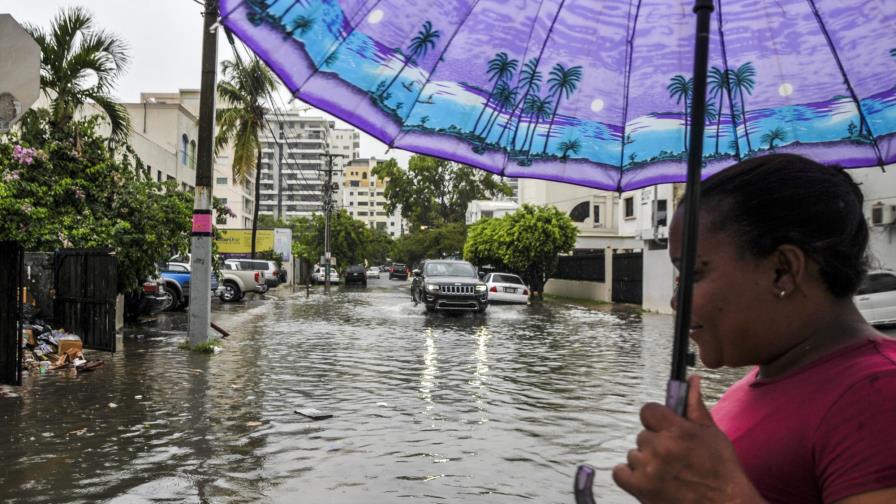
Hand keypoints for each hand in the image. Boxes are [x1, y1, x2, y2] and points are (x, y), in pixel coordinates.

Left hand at [612, 376, 764, 503]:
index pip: (648, 410)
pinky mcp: (640, 488)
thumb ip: (695, 406)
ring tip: (667, 471)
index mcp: (678, 431)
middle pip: (642, 435)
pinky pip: (620, 472)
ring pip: (633, 454)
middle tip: (673, 457)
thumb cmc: (721, 471)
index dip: (656, 419)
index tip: (664, 428)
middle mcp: (660, 448)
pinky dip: (630, 475)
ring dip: (645, 461)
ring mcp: (648, 469)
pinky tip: (648, 478)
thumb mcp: (712, 434)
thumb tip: (691, 381)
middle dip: (655, 443)